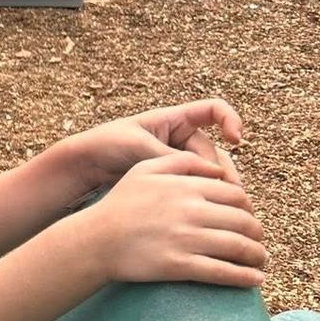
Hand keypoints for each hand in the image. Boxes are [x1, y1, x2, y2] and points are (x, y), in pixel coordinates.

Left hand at [65, 98, 246, 191]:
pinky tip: (206, 210)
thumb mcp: (140, 146)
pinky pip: (195, 186)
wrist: (83, 165)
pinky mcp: (172, 180)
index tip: (235, 139)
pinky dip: (203, 196)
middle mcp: (180, 138)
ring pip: (210, 173)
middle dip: (224, 171)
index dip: (230, 120)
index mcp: (174, 119)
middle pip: (215, 152)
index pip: (213, 110)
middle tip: (230, 191)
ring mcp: (177, 161)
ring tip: (220, 204)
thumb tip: (212, 177)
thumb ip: (174, 159)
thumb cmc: (106, 145)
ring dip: (217, 188)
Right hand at [87, 151, 266, 287]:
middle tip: (257, 242)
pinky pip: (223, 272)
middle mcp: (189, 211)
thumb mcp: (144, 170)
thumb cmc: (119, 205)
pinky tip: (255, 280)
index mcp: (185, 187)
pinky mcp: (179, 265)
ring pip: (238, 247)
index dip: (248, 208)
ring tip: (259, 261)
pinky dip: (245, 277)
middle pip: (243, 221)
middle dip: (257, 233)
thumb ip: (181, 162)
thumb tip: (216, 167)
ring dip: (256, 255)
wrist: (94, 241)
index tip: (248, 218)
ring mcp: (185, 239)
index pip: (235, 195)